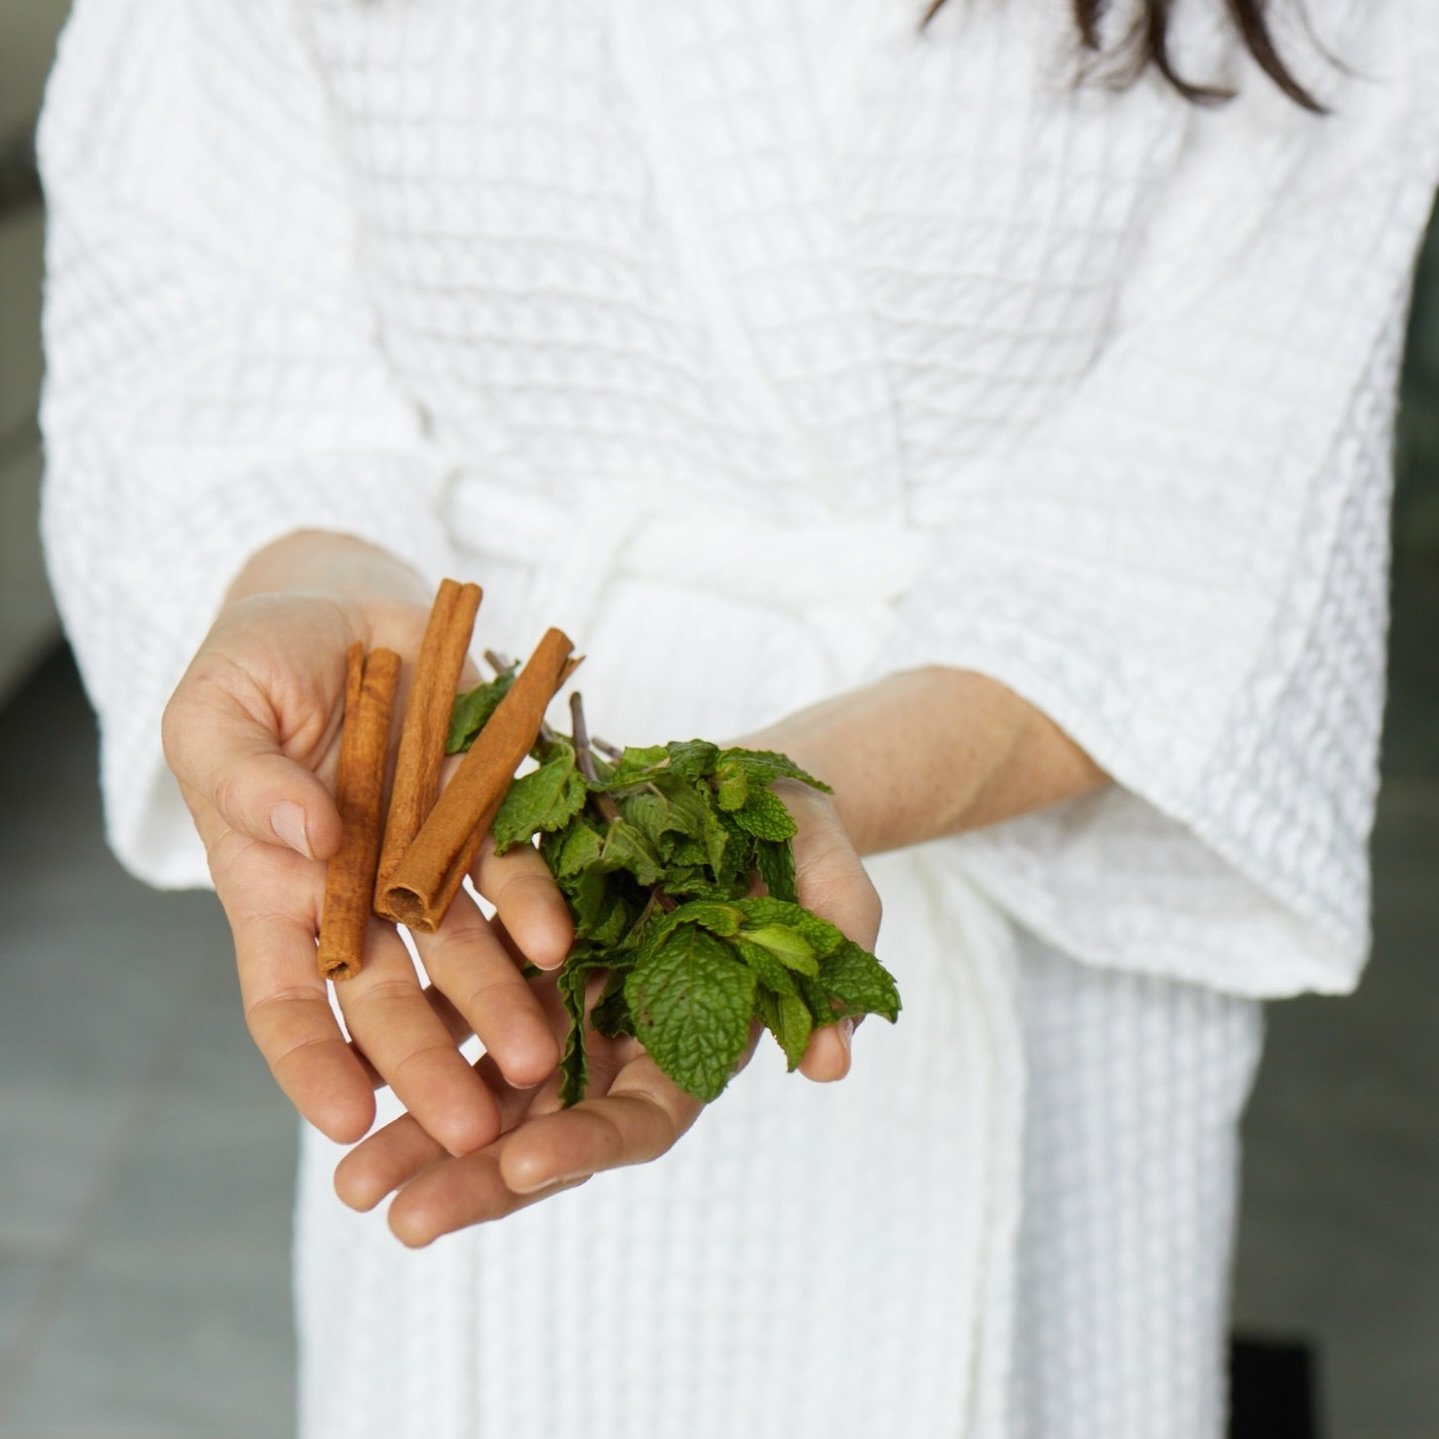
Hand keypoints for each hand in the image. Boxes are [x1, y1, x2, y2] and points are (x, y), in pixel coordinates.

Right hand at [161, 532, 572, 1154]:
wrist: (340, 604)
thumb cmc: (255, 667)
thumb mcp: (215, 715)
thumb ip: (245, 780)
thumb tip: (307, 834)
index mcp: (274, 890)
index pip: (286, 1000)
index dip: (313, 1064)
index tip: (348, 1121)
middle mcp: (358, 893)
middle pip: (389, 997)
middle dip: (431, 1063)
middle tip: (475, 1130)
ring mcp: (425, 856)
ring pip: (465, 949)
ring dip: (501, 1005)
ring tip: (539, 1059)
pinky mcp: (485, 807)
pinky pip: (515, 864)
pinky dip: (537, 904)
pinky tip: (564, 942)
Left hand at [332, 781, 880, 1245]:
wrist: (748, 793)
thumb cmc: (802, 848)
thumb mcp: (833, 896)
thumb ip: (836, 975)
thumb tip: (830, 1065)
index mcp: (695, 1042)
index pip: (642, 1117)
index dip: (587, 1143)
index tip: (523, 1162)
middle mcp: (619, 1036)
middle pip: (546, 1124)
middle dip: (476, 1174)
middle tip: (402, 1218)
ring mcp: (567, 995)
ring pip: (486, 1078)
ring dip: (420, 1130)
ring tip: (351, 1184)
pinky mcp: (522, 945)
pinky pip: (458, 995)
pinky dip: (408, 1034)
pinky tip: (346, 1066)